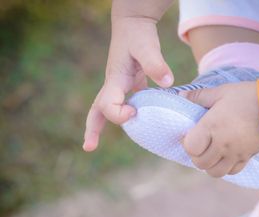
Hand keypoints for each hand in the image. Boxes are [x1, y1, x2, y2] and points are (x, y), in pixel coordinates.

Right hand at [83, 1, 173, 151]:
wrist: (133, 24)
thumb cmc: (138, 34)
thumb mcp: (148, 46)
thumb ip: (156, 64)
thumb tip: (168, 84)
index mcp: (115, 79)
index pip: (108, 104)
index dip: (118, 114)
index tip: (135, 112)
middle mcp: (114, 84)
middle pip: (97, 110)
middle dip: (92, 129)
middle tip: (88, 148)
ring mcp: (120, 85)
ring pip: (108, 107)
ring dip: (105, 124)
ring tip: (98, 143)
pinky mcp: (129, 84)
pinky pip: (123, 103)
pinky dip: (125, 114)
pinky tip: (137, 122)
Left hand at [180, 82, 258, 177]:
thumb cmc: (246, 96)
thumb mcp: (220, 92)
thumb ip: (199, 96)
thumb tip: (181, 95)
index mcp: (212, 126)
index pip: (191, 147)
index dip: (187, 142)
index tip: (190, 135)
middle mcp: (222, 144)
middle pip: (200, 163)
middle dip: (196, 155)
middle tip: (200, 144)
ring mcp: (235, 153)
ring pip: (215, 172)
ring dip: (209, 165)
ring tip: (211, 153)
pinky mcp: (247, 157)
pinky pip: (232, 171)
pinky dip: (226, 167)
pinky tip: (225, 156)